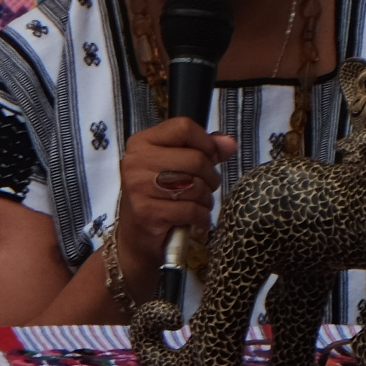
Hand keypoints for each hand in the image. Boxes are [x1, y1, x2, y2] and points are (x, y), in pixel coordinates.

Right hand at [112, 114, 234, 282]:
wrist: (136, 237)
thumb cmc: (158, 197)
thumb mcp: (175, 167)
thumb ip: (202, 151)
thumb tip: (229, 143)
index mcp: (141, 142)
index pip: (183, 127)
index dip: (206, 143)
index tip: (209, 158)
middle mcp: (136, 161)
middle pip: (195, 159)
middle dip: (210, 177)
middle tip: (204, 188)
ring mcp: (139, 187)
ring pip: (196, 186)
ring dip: (207, 199)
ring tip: (198, 204)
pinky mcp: (148, 212)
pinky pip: (192, 210)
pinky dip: (202, 217)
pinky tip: (196, 219)